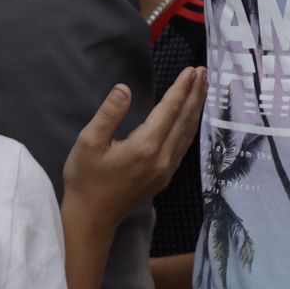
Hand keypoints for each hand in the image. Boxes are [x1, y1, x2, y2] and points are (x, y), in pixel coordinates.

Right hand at [63, 68, 206, 233]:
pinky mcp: (165, 177)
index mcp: (145, 146)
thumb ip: (109, 114)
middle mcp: (162, 158)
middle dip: (194, 94)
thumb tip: (124, 88)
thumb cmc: (86, 179)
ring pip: (187, 134)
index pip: (169, 110)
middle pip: (184, 120)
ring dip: (195, 109)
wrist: (92, 218)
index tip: (192, 70)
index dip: (181, 88)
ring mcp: (166, 170)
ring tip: (202, 88)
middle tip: (203, 71)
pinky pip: (183, 146)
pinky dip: (190, 127)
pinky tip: (191, 118)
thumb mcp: (88, 142)